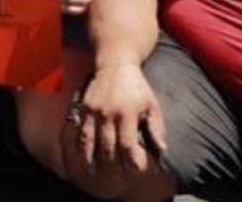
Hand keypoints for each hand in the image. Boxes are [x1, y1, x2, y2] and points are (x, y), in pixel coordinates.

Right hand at [79, 62, 165, 176]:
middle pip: (107, 146)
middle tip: (115, 177)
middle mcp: (108, 113)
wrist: (115, 63)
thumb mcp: (152, 105)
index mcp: (127, 114)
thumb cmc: (137, 87)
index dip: (131, 160)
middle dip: (112, 164)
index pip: (128, 144)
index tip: (135, 170)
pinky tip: (81, 154)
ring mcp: (93, 110)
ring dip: (90, 158)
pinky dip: (79, 144)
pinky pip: (79, 129)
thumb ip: (157, 128)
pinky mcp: (83, 107)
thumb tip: (162, 150)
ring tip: (92, 171)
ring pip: (89, 140)